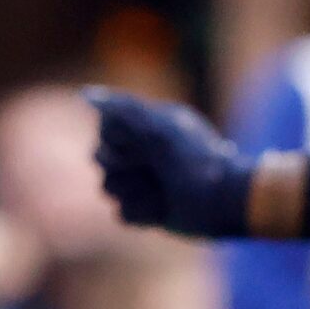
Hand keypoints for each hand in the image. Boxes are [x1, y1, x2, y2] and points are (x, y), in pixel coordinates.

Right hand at [85, 89, 255, 237]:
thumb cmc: (195, 158)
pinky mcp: (145, 211)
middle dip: (127, 169)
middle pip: (101, 161)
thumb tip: (87, 93)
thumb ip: (124, 108)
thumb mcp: (159, 127)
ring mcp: (141, 182)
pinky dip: (144, 213)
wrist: (222, 200)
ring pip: (108, 189)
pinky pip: (122, 214)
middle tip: (156, 169)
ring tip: (163, 191)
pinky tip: (164, 209)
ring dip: (138, 191)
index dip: (119, 143)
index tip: (144, 145)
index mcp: (144, 128)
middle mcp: (140, 152)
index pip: (104, 133)